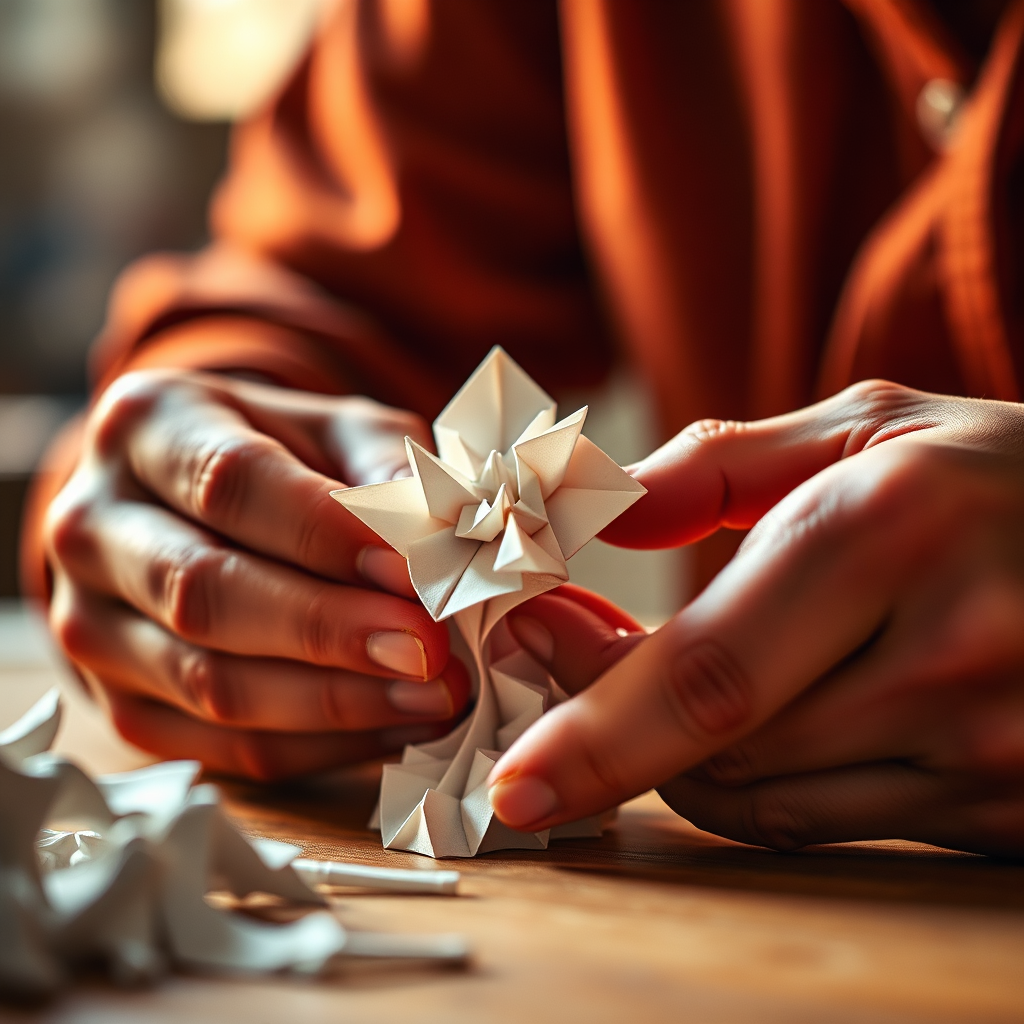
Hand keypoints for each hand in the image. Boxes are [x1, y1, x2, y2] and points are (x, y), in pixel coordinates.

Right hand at [44, 369, 469, 779]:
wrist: (196, 512)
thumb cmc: (285, 460)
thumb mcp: (336, 430)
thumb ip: (382, 466)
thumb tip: (433, 530)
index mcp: (144, 425)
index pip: (228, 480)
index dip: (324, 531)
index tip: (413, 569)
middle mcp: (91, 525)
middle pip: (203, 593)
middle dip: (328, 629)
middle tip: (429, 649)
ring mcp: (88, 625)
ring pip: (209, 685)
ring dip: (335, 701)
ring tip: (431, 695)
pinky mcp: (119, 706)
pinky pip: (221, 748)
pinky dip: (319, 746)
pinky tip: (393, 725)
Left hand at [490, 381, 1023, 855]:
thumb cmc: (998, 474)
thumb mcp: (867, 425)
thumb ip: (717, 465)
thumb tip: (590, 505)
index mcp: (891, 533)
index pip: (707, 673)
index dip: (592, 728)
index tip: (512, 765)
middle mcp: (948, 656)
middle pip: (719, 751)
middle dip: (610, 732)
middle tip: (550, 673)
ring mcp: (990, 750)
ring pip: (763, 800)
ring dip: (675, 761)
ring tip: (640, 693)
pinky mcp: (1005, 810)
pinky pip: (829, 821)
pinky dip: (756, 782)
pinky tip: (740, 725)